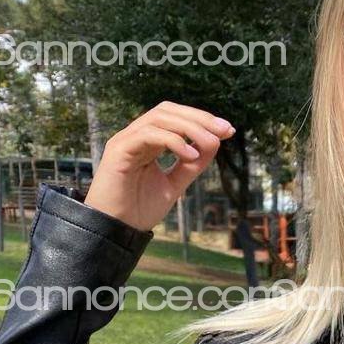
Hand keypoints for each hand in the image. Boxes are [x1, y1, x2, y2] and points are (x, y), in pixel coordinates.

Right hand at [83, 101, 235, 230]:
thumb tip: (214, 142)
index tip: (228, 131)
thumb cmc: (139, 210)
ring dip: (190, 127)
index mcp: (149, 142)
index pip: (175, 117)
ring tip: (211, 143)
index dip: (202, 119)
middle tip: (225, 130)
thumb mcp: (174, 185)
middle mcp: (136, 137)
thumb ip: (191, 165)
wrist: (116, 231)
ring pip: (159, 118)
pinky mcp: (118, 150)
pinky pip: (147, 134)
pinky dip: (172, 140)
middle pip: (168, 111)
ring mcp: (126, 141)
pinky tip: (190, 154)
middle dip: (200, 118)